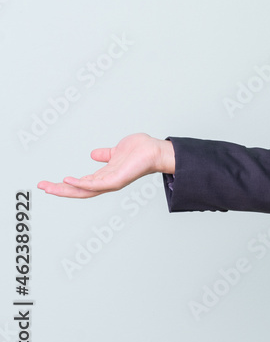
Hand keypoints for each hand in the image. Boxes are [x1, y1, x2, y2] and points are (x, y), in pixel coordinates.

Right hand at [37, 133, 174, 198]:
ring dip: (65, 189)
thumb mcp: (116, 152)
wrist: (155, 150)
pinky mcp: (117, 180)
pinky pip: (96, 184)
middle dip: (59, 190)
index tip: (48, 183)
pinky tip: (70, 181)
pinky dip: (82, 184)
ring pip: (83, 190)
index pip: (80, 184)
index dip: (64, 185)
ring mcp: (111, 182)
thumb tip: (94, 155)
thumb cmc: (140, 152)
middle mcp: (106, 182)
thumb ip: (105, 155)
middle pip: (78, 190)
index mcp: (104, 176)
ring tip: (49, 187)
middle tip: (41, 187)